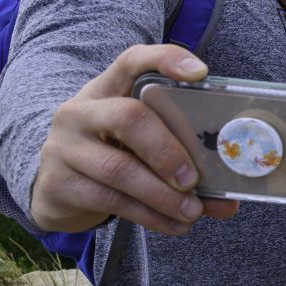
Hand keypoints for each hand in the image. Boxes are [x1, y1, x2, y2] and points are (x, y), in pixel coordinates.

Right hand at [30, 44, 241, 234]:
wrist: (56, 187)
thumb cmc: (114, 154)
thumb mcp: (140, 144)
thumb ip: (182, 158)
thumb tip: (230, 200)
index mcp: (108, 89)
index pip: (134, 60)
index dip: (167, 60)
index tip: (200, 73)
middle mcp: (81, 111)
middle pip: (129, 118)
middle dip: (168, 151)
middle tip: (194, 179)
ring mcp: (64, 147)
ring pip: (118, 169)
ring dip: (163, 196)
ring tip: (192, 212)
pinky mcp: (58, 184)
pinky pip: (110, 200)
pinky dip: (150, 216)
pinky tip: (174, 225)